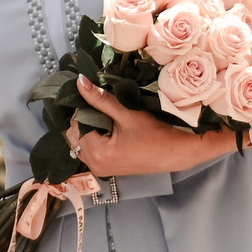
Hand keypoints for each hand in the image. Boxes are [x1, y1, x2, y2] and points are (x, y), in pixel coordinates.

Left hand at [65, 77, 238, 177]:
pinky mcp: (106, 168)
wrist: (177, 153)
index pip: (75, 124)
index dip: (84, 109)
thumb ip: (101, 99)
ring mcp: (100, 169)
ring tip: (109, 119)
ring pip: (81, 142)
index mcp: (98, 153)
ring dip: (90, 128)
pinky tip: (110, 129)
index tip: (98, 99)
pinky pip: (90, 150)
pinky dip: (95, 138)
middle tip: (105, 109)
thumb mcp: (127, 113)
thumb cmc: (157, 135)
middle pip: (74, 135)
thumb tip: (80, 82)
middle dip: (85, 119)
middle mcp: (94, 165)